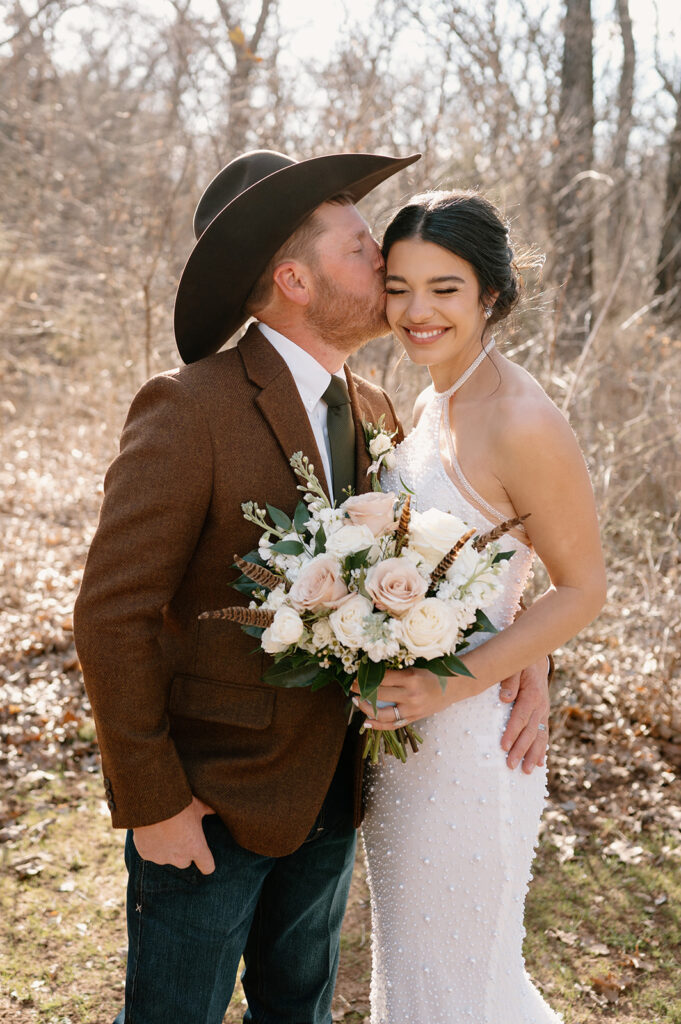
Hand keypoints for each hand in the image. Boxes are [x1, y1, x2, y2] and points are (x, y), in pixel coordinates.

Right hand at [132, 796, 216, 873]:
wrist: (151, 802)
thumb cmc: (179, 803)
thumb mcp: (197, 804)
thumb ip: (207, 810)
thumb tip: (214, 809)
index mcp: (196, 847)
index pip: (207, 866)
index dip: (207, 862)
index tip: (204, 856)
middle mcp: (179, 857)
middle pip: (185, 862)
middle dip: (184, 851)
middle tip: (180, 833)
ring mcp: (161, 857)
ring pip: (166, 858)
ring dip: (166, 848)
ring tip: (163, 827)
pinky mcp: (145, 854)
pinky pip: (150, 852)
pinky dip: (151, 844)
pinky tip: (150, 829)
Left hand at [351, 667, 467, 728]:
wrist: (456, 686)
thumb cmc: (435, 672)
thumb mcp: (417, 666)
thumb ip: (398, 671)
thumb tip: (373, 670)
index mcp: (411, 678)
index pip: (382, 678)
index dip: (367, 677)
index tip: (356, 674)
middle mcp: (411, 695)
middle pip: (380, 695)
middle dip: (362, 691)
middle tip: (352, 687)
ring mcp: (412, 709)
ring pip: (383, 713)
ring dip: (367, 709)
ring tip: (357, 702)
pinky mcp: (414, 718)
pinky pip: (393, 724)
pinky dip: (378, 725)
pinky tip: (366, 722)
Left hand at [499, 659, 549, 772]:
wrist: (537, 658)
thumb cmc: (521, 663)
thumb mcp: (514, 665)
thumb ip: (509, 680)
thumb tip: (505, 698)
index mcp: (532, 695)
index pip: (520, 717)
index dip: (512, 732)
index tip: (503, 746)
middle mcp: (541, 706)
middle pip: (530, 731)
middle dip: (521, 750)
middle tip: (511, 765)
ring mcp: (544, 712)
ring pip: (539, 736)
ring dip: (533, 755)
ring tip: (526, 771)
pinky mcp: (543, 715)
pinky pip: (543, 734)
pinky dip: (541, 749)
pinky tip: (539, 763)